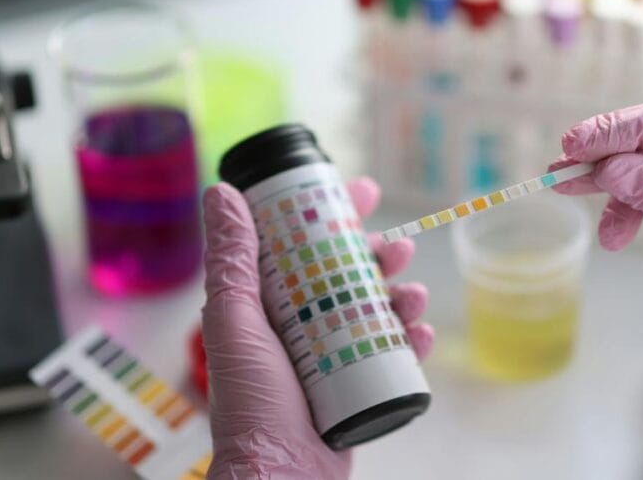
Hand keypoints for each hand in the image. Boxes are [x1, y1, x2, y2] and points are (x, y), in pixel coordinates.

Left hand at [201, 177, 433, 479]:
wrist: (279, 477)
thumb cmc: (250, 405)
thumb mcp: (236, 321)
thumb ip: (232, 259)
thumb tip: (221, 193)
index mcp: (269, 305)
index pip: (305, 245)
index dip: (335, 214)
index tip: (361, 192)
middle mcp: (301, 326)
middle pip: (349, 273)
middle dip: (379, 255)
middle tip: (398, 247)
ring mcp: (333, 356)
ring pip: (377, 309)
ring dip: (403, 294)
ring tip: (414, 295)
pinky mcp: (359, 386)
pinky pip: (393, 354)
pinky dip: (412, 340)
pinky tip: (420, 335)